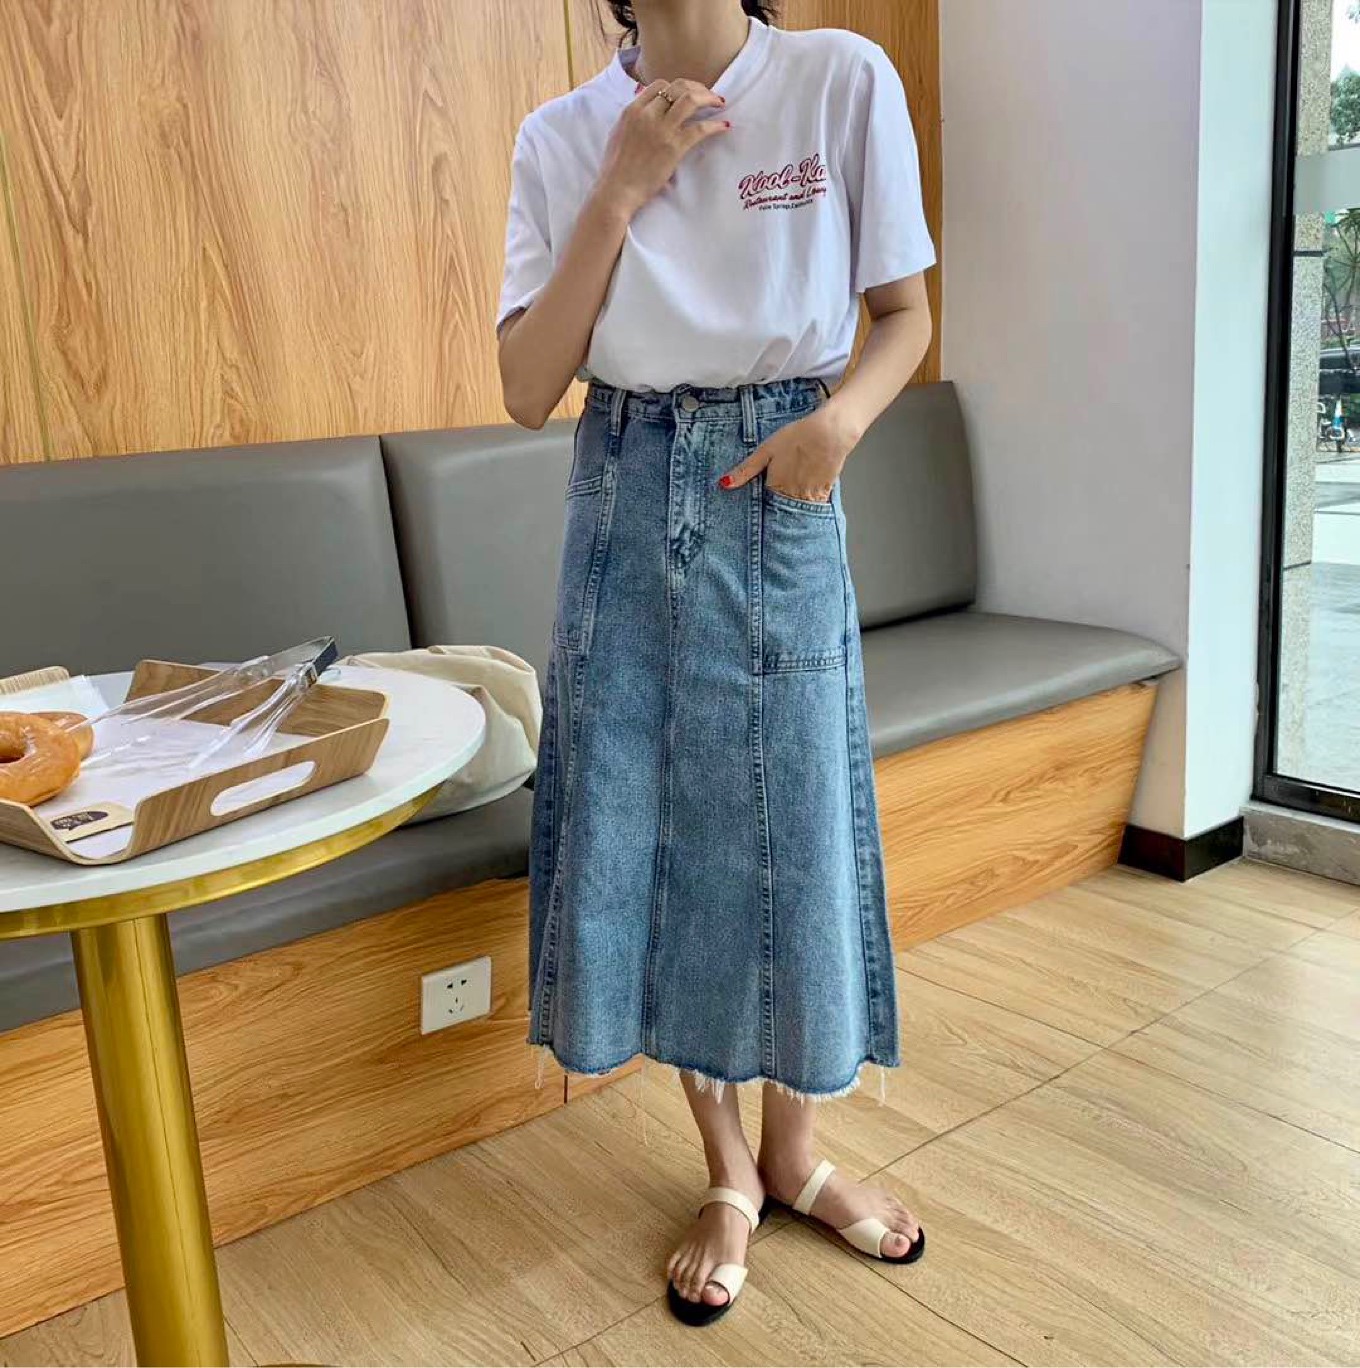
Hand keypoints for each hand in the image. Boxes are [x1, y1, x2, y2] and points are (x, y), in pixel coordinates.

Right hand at [593, 79, 729, 218]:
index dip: (677, 87)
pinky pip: (700, 129)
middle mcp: (648, 115)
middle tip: (708, 96)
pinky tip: (724, 126)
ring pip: (691, 100)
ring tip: (719, 103)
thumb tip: (645, 104)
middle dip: (697, 88)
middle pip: (678, 87)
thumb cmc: (615, 168)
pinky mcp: (674, 147)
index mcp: (633, 110)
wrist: (617, 190)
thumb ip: (634, 117)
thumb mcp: (618, 133)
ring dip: (709, 98)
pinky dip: (715, 125)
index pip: (660, 85)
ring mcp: (662, 130)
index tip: (687, 94)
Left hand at [718, 403, 862, 502]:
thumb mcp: (765, 450)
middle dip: (777, 515)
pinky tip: (806, 499)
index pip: (764, 507)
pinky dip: (809, 506)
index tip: (760, 510)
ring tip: (790, 506)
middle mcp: (792, 496)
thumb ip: (746, 470)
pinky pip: (814, 508)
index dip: (762, 507)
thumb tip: (724, 484)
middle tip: (775, 515)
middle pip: (781, 512)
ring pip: (797, 513)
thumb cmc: (797, 437)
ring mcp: (809, 497)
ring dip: (793, 512)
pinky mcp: (824, 492)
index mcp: (775, 487)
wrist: (830, 433)